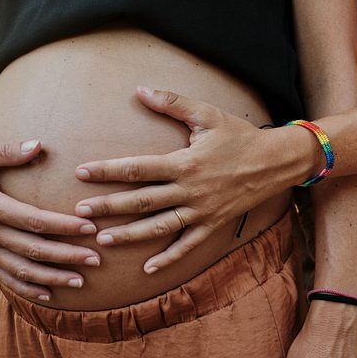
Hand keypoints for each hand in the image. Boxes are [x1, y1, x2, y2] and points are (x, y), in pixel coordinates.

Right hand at [0, 140, 99, 299]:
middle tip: (96, 259)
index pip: (35, 221)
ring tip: (81, 281)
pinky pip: (5, 279)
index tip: (90, 227)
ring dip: (53, 278)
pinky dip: (27, 290)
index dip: (63, 226)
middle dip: (67, 257)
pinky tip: (50, 295)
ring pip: (22, 271)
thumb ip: (8, 151)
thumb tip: (39, 145)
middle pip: (34, 250)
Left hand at [74, 87, 315, 271]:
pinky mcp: (213, 224)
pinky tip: (148, 268)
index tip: (82, 172)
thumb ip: (172, 103)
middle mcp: (190, 190)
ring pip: (159, 226)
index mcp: (184, 162)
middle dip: (109, 206)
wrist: (277, 162)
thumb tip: (140, 90)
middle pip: (142, 201)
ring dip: (130, 234)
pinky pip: (188, 244)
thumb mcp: (206, 114)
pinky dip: (169, 257)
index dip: (108, 171)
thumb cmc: (239, 136)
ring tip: (103, 239)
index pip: (138, 168)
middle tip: (79, 211)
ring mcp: (201, 210)